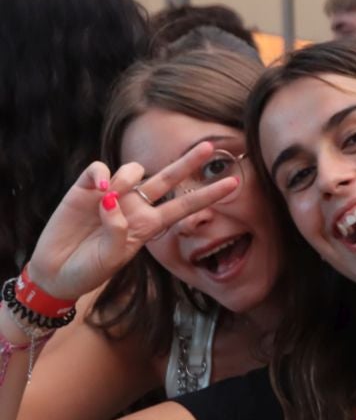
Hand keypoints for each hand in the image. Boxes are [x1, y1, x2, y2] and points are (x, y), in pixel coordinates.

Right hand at [24, 146, 239, 301]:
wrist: (56, 273)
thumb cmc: (89, 269)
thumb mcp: (112, 258)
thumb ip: (119, 232)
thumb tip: (113, 202)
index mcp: (149, 224)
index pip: (185, 206)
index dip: (208, 195)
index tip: (235, 183)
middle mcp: (135, 205)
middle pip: (168, 178)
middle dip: (188, 163)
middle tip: (209, 146)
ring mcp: (111, 195)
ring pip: (134, 170)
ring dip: (127, 177)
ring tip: (109, 197)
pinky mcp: (85, 189)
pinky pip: (99, 170)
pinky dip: (101, 174)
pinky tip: (98, 188)